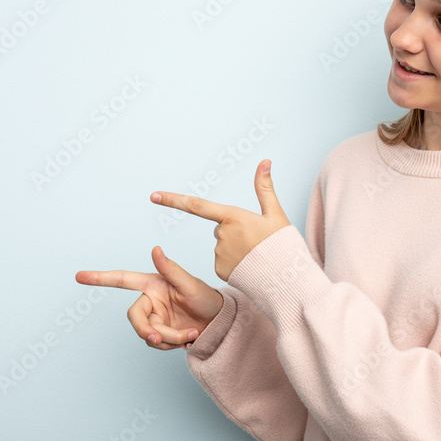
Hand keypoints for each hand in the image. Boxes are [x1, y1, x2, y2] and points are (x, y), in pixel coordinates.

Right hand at [76, 245, 223, 350]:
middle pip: (135, 317)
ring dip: (169, 338)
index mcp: (154, 284)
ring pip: (148, 334)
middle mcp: (151, 301)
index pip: (123, 279)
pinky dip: (173, 344)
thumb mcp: (191, 285)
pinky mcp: (161, 333)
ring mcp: (155, 318)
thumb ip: (171, 269)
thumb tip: (155, 249)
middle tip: (160, 339)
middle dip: (147, 330)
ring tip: (192, 333)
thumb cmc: (208, 299)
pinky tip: (190, 338)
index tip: (79, 276)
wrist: (220, 323)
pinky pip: (158, 343)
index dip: (101, 278)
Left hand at [150, 159, 290, 281]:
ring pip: (222, 245)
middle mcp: (221, 235)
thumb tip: (265, 162)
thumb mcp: (275, 213)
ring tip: (256, 255)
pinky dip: (234, 263)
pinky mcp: (220, 270)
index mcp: (232, 217)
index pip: (197, 205)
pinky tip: (249, 267)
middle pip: (220, 228)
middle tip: (257, 241)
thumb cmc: (282, 245)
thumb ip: (265, 188)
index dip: (173, 199)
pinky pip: (223, 262)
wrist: (286, 278)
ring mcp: (219, 254)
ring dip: (236, 249)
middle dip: (234, 231)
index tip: (154, 196)